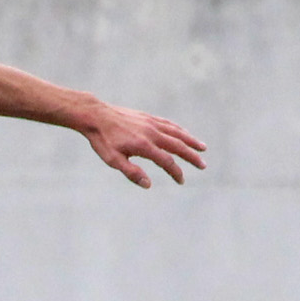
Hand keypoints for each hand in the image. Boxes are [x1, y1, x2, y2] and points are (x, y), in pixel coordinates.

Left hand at [82, 103, 205, 188]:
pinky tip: (184, 133)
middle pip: (178, 145)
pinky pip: (168, 124)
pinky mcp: (147, 117)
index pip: (166, 161)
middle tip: (203, 165)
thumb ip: (132, 172)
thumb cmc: (102, 140)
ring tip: (203, 148)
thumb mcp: (113, 160)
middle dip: (192, 156)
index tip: (181, 181)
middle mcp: (151, 133)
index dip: (176, 172)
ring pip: (176, 132)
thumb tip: (149, 185)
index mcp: (144, 146)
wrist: (96, 115)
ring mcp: (151, 123)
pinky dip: (179, 130)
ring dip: (191, 140)